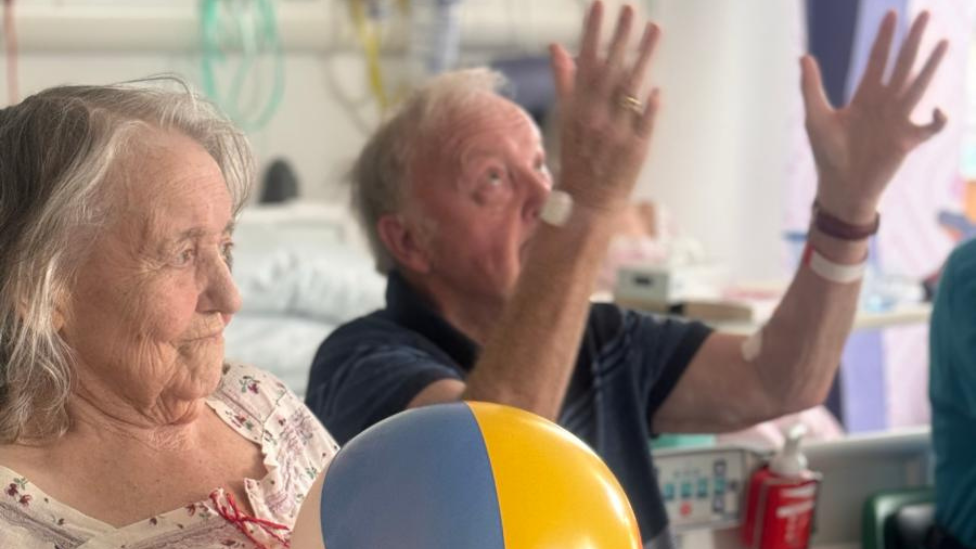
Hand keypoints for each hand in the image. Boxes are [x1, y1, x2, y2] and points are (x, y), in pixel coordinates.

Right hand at [549, 1, 660, 213]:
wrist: (586, 199)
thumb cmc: (578, 154)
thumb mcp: (567, 117)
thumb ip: (565, 80)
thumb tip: (557, 46)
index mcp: (578, 106)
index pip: (587, 60)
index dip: (593, 32)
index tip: (601, 4)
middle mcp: (595, 117)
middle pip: (610, 71)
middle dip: (620, 38)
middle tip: (630, 8)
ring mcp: (616, 133)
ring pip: (630, 91)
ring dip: (642, 59)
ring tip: (654, 29)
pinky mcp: (636, 150)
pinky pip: (643, 124)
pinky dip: (648, 108)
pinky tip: (656, 89)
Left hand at [802, 11, 947, 224]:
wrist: (840, 186)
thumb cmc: (827, 154)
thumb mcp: (815, 117)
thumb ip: (811, 87)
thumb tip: (804, 56)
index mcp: (865, 95)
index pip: (878, 59)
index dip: (884, 37)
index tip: (891, 13)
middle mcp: (885, 102)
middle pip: (903, 64)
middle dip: (913, 40)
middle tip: (926, 14)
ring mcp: (898, 119)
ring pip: (919, 86)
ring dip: (931, 65)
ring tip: (944, 42)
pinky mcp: (907, 140)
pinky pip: (930, 127)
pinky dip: (938, 119)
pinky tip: (938, 110)